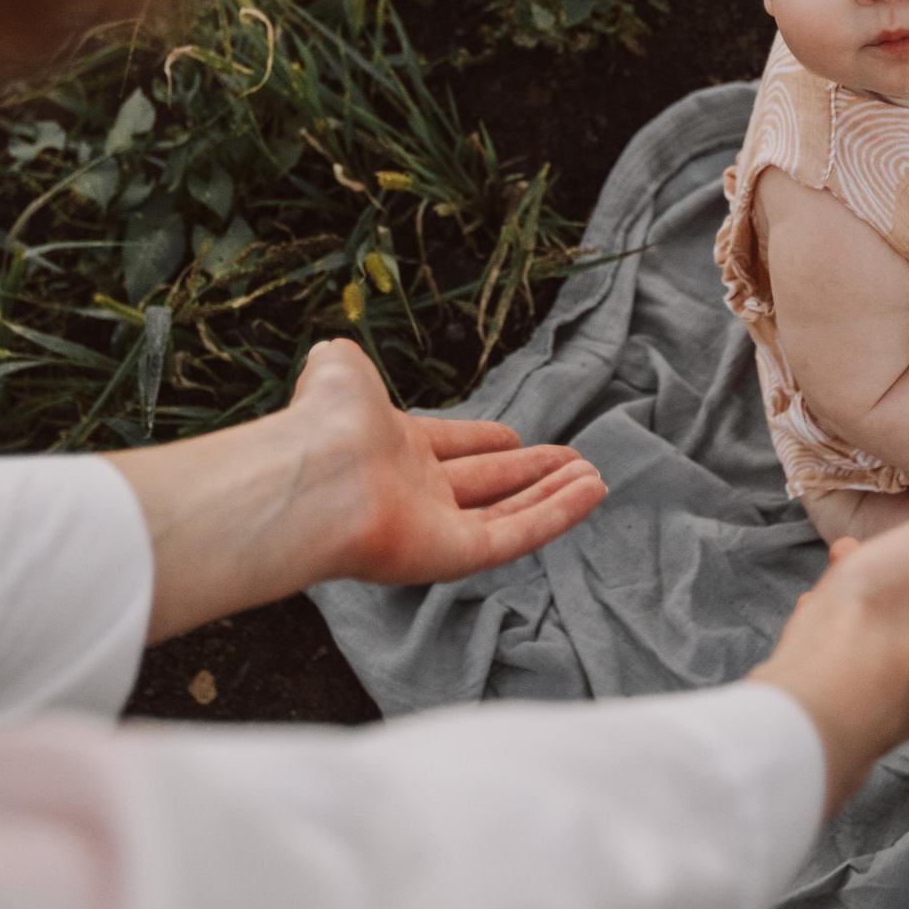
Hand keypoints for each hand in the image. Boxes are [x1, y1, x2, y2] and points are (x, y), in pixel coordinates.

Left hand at [103, 338, 605, 640]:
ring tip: (596, 477)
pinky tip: (591, 492)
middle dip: (531, 471)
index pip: (450, 447)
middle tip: (574, 460)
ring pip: (508, 512)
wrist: (312, 474)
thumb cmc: (322, 421)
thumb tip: (335, 352)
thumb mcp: (338, 371)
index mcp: (391, 450)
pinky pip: (514, 535)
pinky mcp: (453, 556)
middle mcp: (415, 492)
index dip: (486, 441)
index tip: (517, 437)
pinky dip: (555, 514)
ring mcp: (435, 528)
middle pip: (487, 482)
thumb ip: (346, 363)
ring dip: (553, 494)